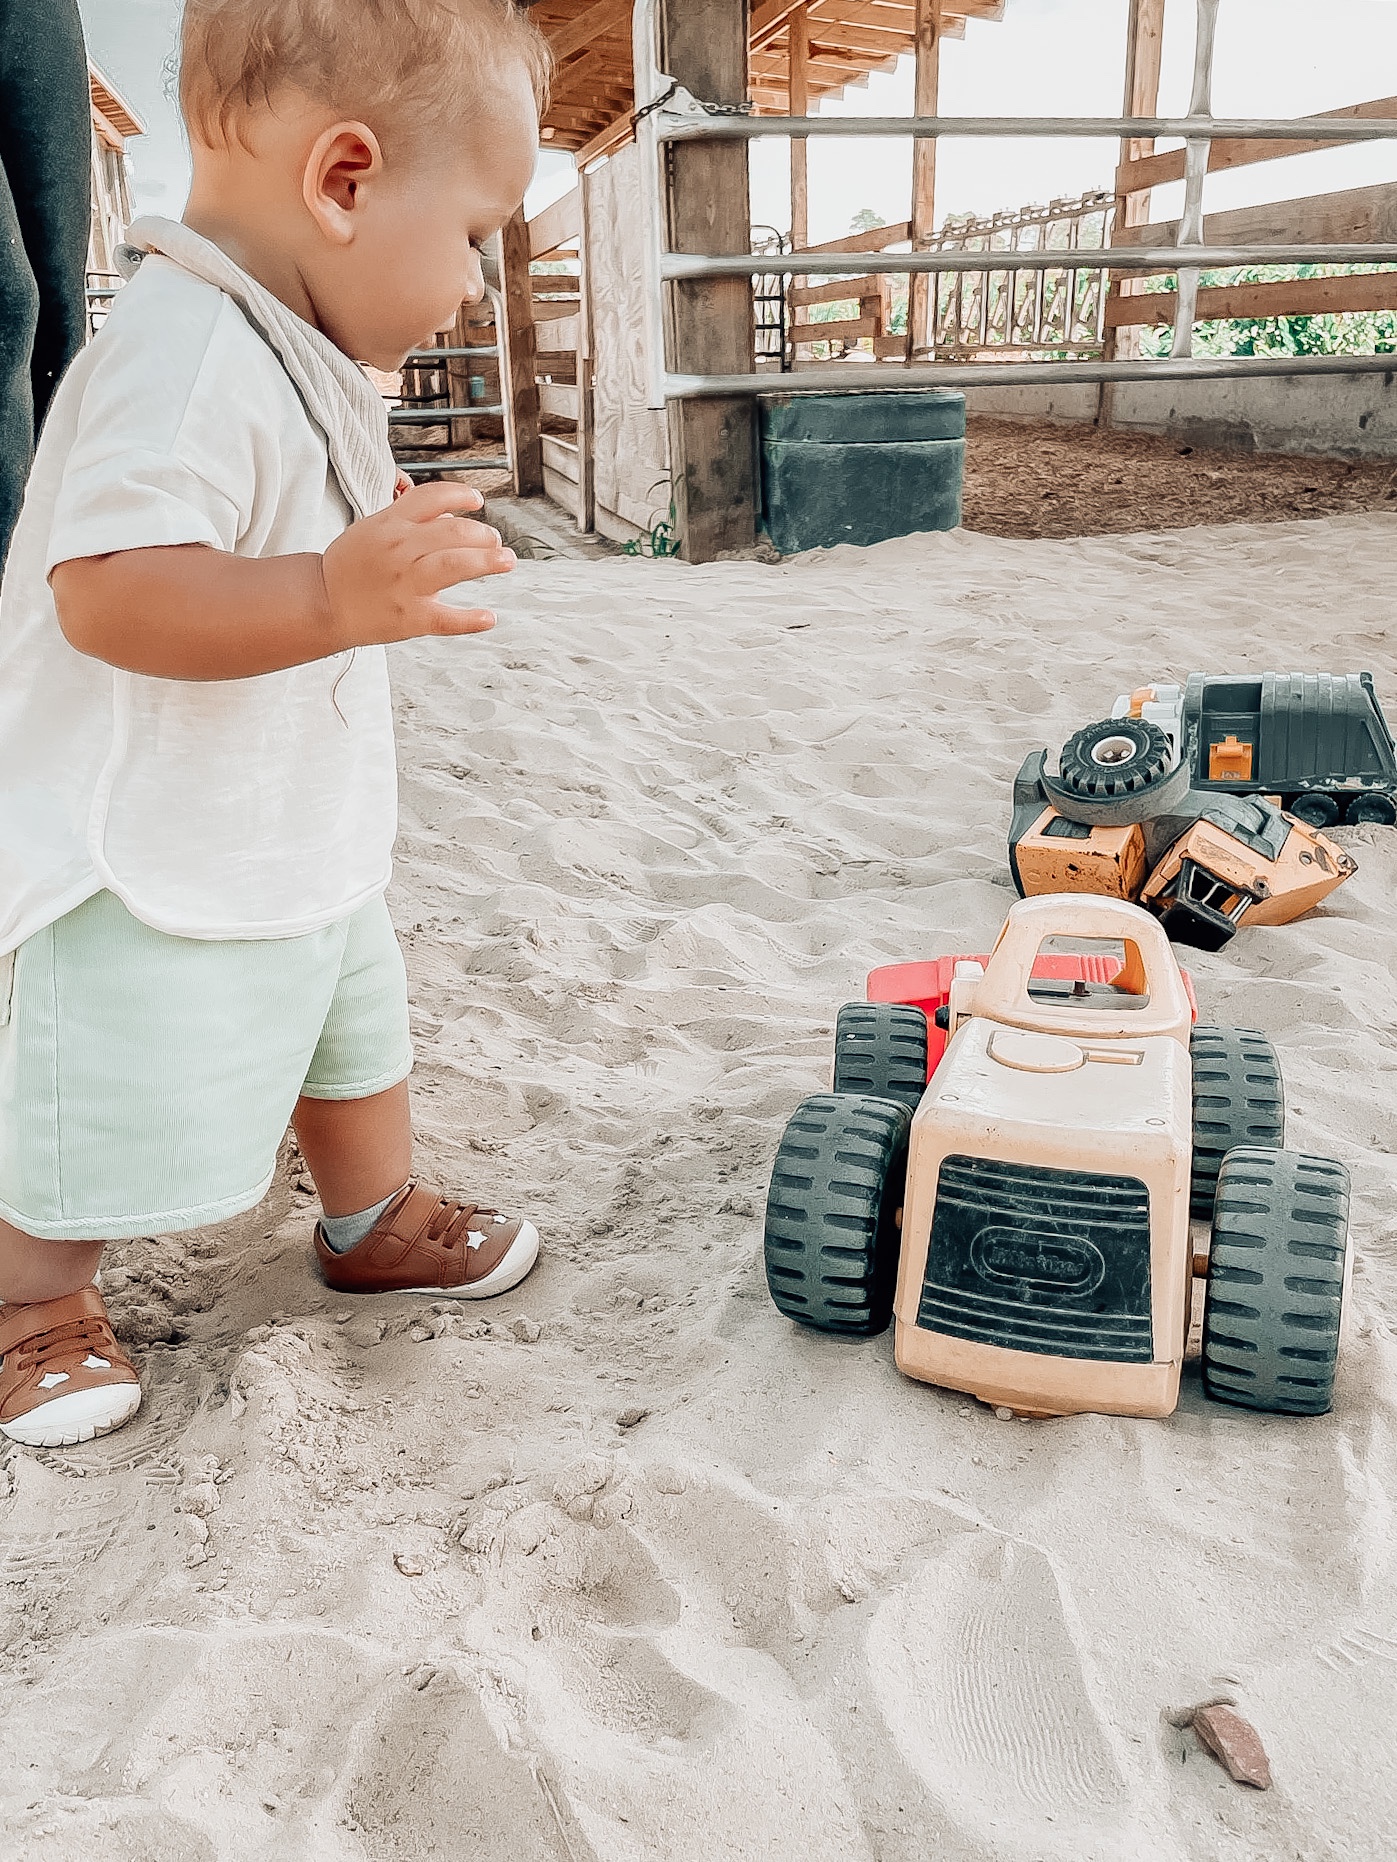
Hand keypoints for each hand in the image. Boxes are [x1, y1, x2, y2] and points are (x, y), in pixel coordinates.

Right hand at [320, 482, 514, 645]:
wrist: (323, 603)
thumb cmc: (351, 566)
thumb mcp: (373, 528)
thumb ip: (409, 518)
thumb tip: (452, 513)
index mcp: (390, 524)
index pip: (433, 497)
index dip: (461, 495)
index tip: (477, 501)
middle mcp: (400, 550)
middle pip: (454, 532)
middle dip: (484, 534)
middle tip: (496, 542)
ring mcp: (406, 584)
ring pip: (455, 566)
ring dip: (488, 562)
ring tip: (506, 561)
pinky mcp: (410, 618)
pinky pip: (446, 618)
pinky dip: (471, 619)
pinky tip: (488, 617)